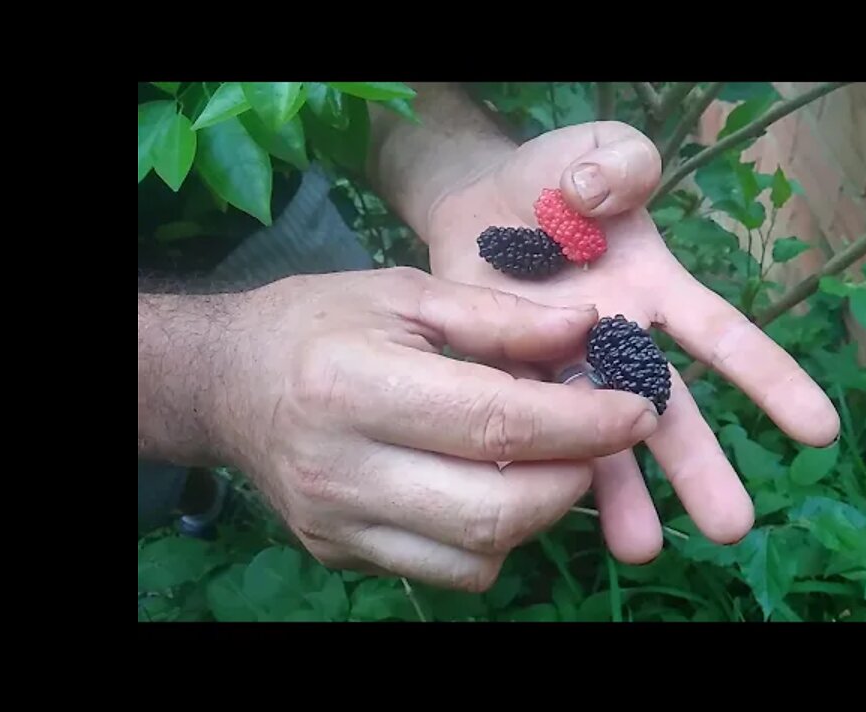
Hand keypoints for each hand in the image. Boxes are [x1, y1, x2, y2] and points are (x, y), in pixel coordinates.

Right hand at [193, 268, 660, 590]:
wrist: (227, 382)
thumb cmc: (322, 322)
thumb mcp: (407, 293)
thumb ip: (501, 317)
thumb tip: (591, 330)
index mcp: (353, 386)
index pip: (496, 423)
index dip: (583, 425)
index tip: (639, 411)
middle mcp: (341, 469)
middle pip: (494, 510)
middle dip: (574, 478)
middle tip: (600, 439)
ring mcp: (338, 524)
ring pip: (478, 555)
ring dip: (541, 513)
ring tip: (554, 460)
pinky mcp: (343, 555)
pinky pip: (449, 572)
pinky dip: (496, 540)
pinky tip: (497, 487)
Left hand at [420, 121, 840, 563]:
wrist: (478, 200)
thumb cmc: (556, 177)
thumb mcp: (596, 149)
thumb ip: (620, 160)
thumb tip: (602, 193)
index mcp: (660, 292)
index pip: (724, 340)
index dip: (772, 381)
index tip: (820, 431)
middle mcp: (621, 343)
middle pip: (668, 412)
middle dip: (700, 468)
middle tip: (731, 529)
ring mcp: (565, 367)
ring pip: (598, 437)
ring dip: (621, 493)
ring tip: (638, 549)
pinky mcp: (508, 377)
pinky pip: (526, 424)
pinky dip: (537, 462)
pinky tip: (540, 508)